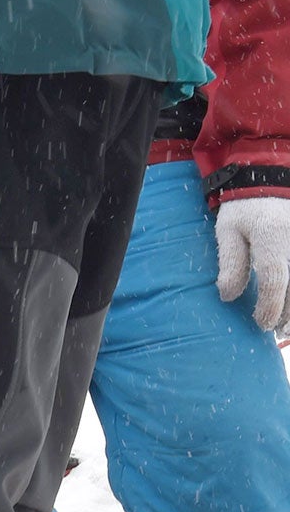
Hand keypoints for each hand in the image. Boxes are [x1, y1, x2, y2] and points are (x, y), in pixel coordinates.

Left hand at [216, 195, 289, 330]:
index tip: (261, 324)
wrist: (270, 180)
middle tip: (277, 330)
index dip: (269, 305)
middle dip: (289, 312)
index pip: (274, 279)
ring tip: (288, 325)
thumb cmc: (244, 208)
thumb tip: (228, 296)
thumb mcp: (229, 231)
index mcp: (272, 237)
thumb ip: (231, 262)